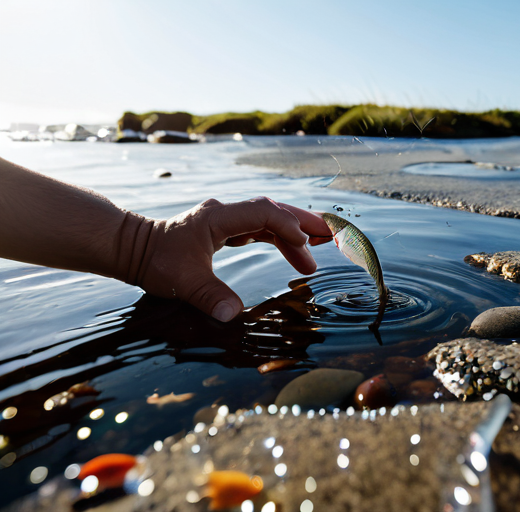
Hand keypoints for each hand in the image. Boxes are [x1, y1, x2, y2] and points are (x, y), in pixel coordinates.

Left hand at [134, 197, 331, 321]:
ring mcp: (227, 219)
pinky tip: (294, 248)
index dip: (287, 226)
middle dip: (302, 222)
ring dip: (293, 231)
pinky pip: (260, 227)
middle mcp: (225, 213)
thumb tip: (233, 315)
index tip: (305, 246)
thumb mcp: (182, 282)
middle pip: (272, 210)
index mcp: (217, 217)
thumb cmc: (156, 262)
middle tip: (329, 237)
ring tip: (319, 247)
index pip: (262, 213)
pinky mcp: (227, 228)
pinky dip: (279, 236)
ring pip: (269, 218)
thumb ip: (209, 296)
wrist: (135, 249)